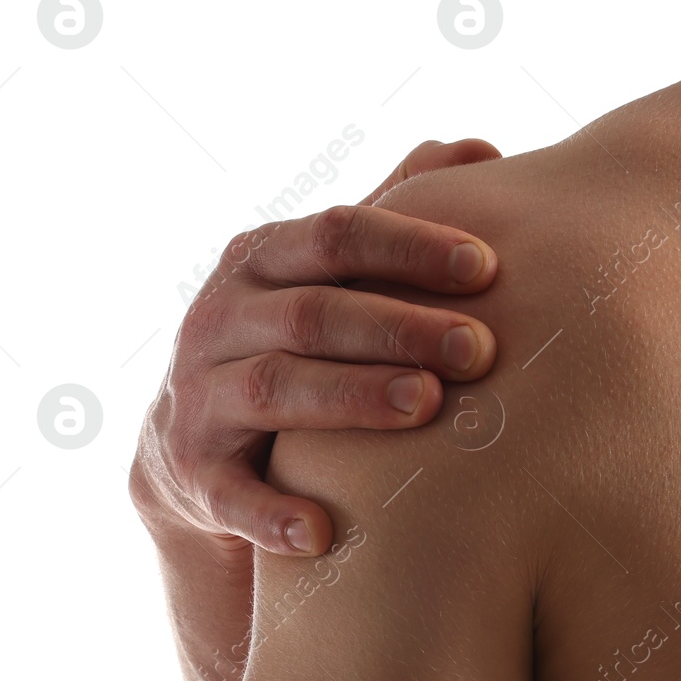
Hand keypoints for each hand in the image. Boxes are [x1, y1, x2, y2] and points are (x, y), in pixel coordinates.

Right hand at [131, 137, 502, 557]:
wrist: (194, 458)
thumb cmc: (292, 351)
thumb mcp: (328, 280)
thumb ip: (392, 217)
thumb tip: (480, 148)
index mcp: (261, 262)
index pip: (335, 236)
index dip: (408, 245)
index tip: (487, 265)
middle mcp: (219, 319)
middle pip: (314, 314)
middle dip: (399, 328)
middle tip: (481, 349)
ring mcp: (199, 398)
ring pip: (273, 389)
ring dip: (350, 398)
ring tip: (425, 407)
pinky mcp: (193, 477)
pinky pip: (230, 496)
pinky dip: (272, 514)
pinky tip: (324, 532)